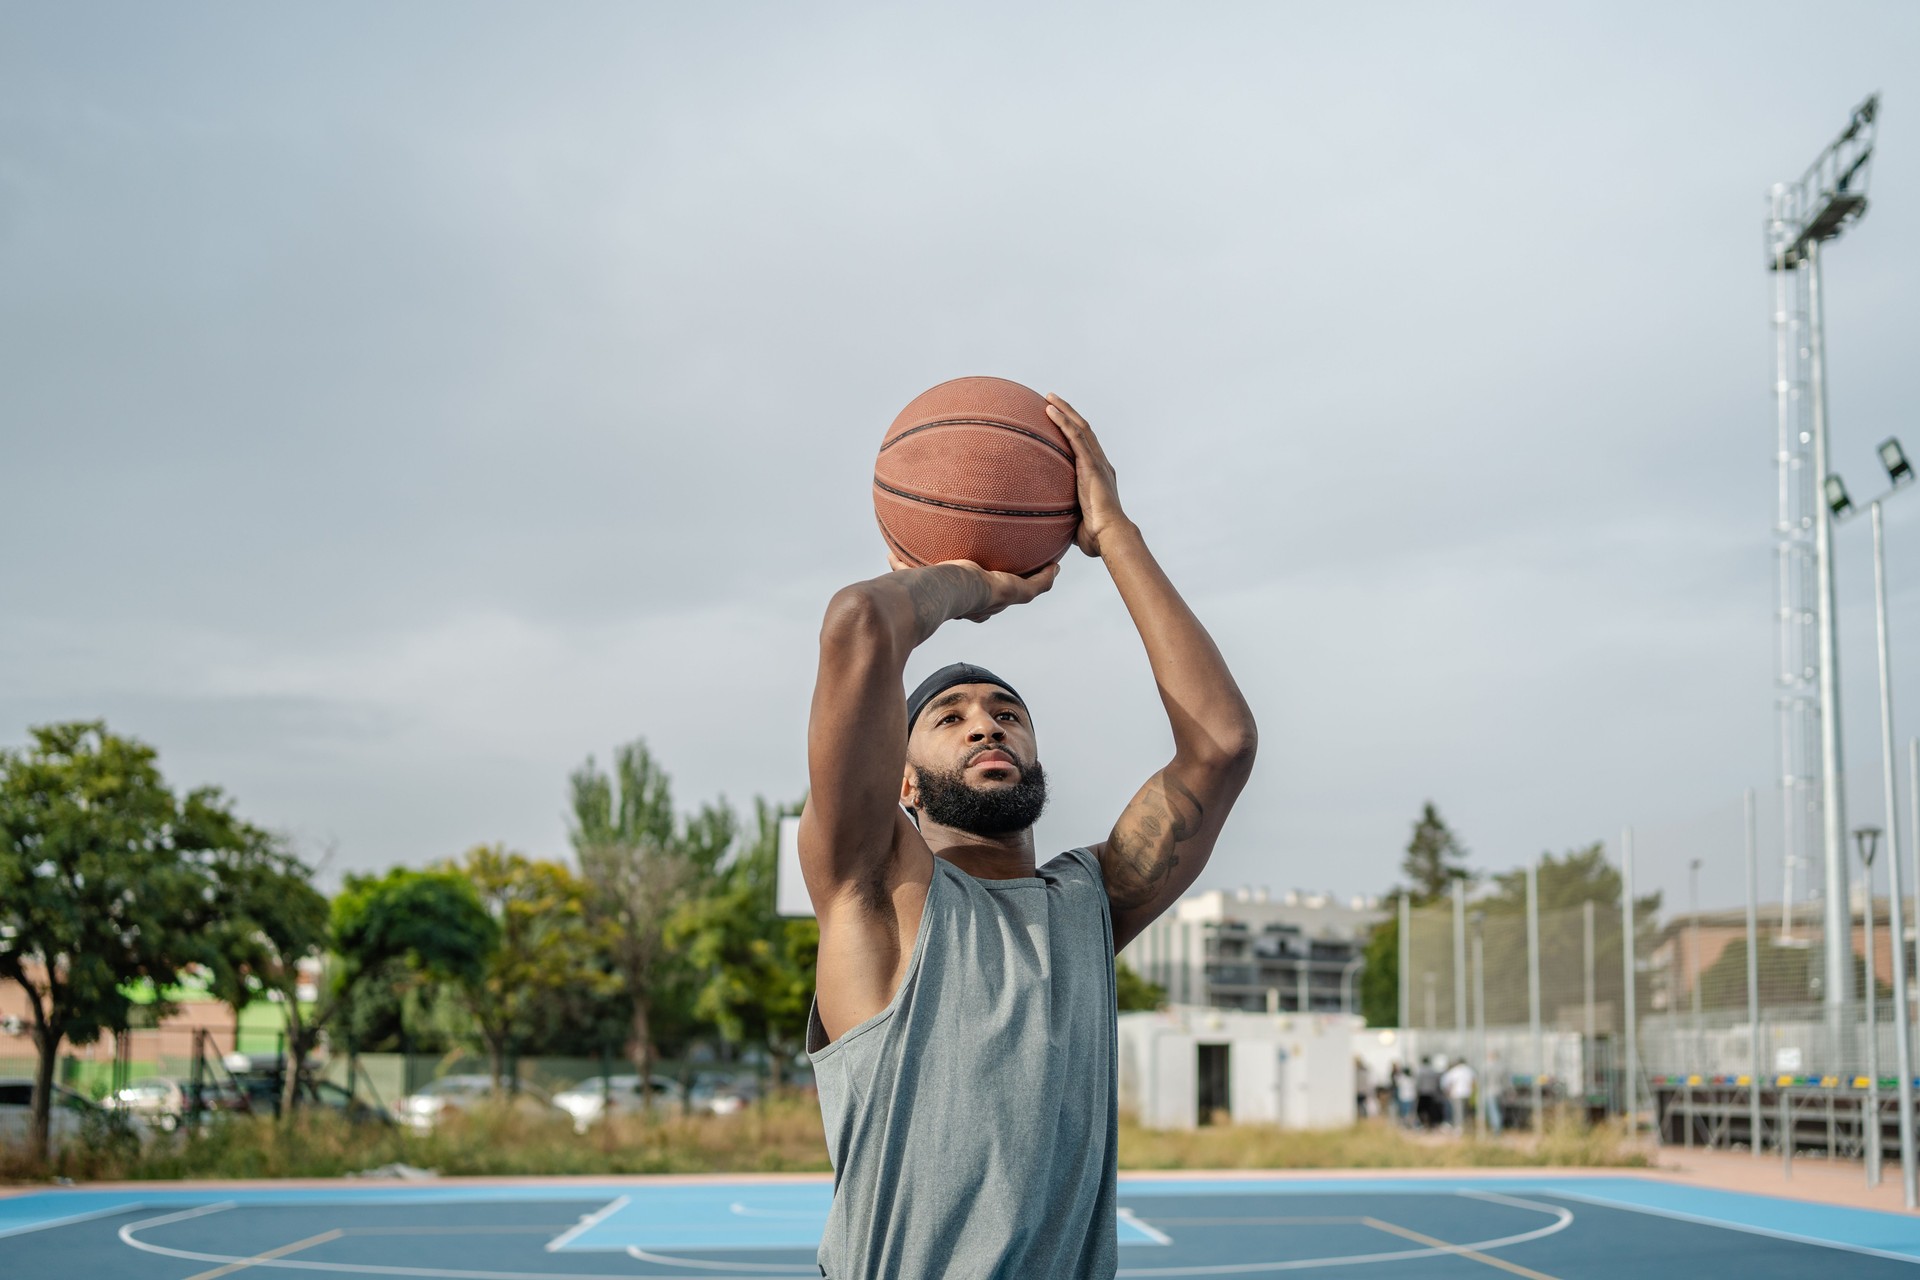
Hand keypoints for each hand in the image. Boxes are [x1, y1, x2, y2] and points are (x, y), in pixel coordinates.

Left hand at [885, 555, 1059, 622]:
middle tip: (1020, 573)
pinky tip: (1055, 564)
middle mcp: (983, 604)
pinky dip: (1047, 576)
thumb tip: (888, 557)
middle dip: (1010, 586)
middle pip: (1001, 599)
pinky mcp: (1014, 593)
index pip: (977, 600)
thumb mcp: (912, 572)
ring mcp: (1000, 600)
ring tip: (1047, 568)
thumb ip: (902, 565)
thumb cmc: (922, 586)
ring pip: (1025, 592)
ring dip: (1036, 581)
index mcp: (964, 601)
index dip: (983, 592)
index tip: (985, 581)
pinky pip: (1038, 585)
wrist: (940, 592)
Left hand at [1045, 393, 1130, 558]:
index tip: (1061, 422)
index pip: (1086, 448)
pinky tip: (1050, 410)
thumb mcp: (1076, 523)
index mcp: (1100, 476)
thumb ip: (1066, 519)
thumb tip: (1049, 528)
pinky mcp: (1092, 465)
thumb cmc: (1096, 538)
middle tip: (1052, 401)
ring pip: (1081, 428)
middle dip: (1069, 414)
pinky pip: (1075, 437)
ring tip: (1049, 398)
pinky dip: (1063, 421)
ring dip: (1065, 410)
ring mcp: (1098, 463)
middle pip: (1084, 431)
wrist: (1110, 536)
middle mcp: (1101, 465)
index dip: (1074, 432)